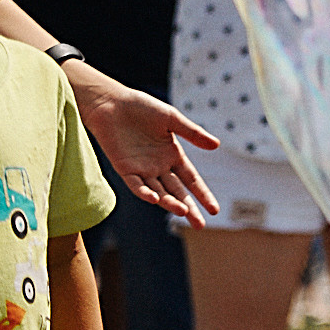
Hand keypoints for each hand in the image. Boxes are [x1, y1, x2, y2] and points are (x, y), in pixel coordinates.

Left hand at [69, 67, 219, 222]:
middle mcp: (158, 166)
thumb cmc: (142, 108)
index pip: (191, 180)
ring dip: (170, 203)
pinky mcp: (124, 168)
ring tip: (183, 212)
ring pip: (159, 192)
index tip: (214, 210)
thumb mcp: (172, 119)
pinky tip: (155, 198)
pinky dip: (145, 193)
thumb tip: (217, 146)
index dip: (202, 194)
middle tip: (200, 225)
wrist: (112, 103)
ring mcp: (141, 169)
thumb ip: (193, 133)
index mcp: (173, 155)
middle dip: (189, 208)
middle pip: (177, 192)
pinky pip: (135, 185)